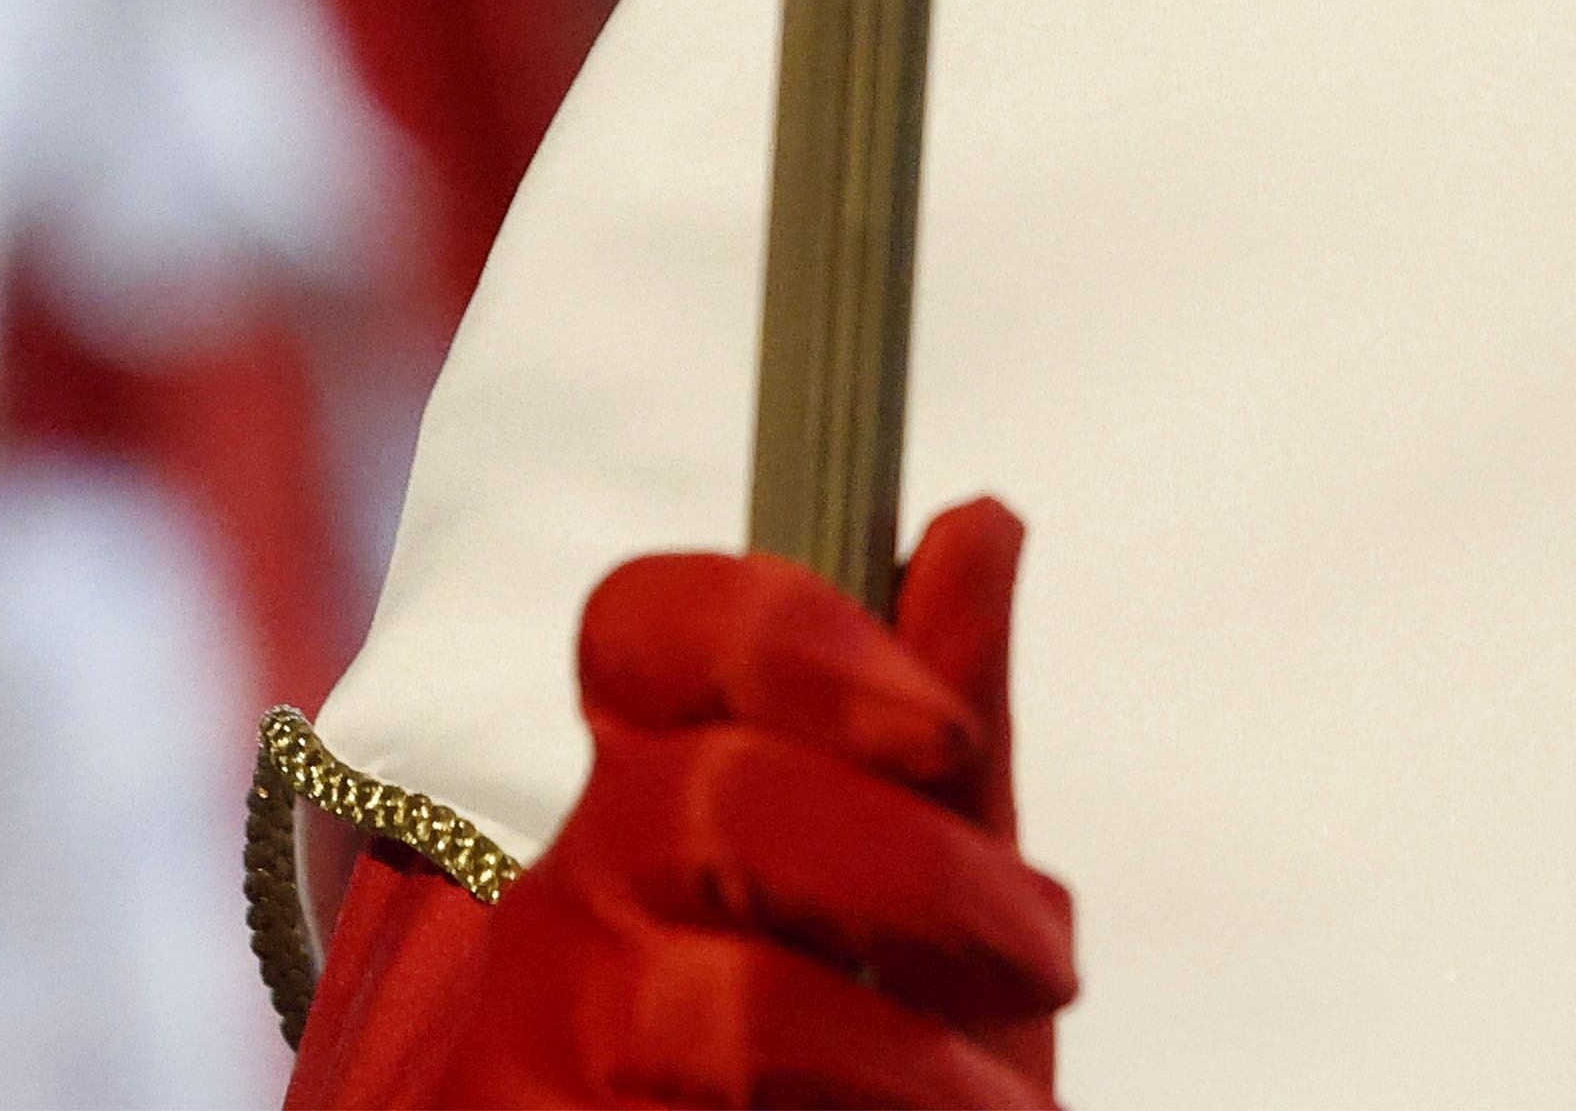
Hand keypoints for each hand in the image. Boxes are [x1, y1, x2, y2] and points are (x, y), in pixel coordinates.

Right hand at [455, 499, 1074, 1108]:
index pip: (645, 627)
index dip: (789, 640)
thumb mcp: (929, 913)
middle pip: (719, 800)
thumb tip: (982, 523)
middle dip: (923, 875)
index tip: (937, 728)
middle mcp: (566, 896)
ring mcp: (536, 1041)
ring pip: (728, 1007)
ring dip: (912, 1063)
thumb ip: (948, 741)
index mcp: (646, 790)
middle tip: (1039, 954)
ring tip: (991, 1110)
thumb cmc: (851, 1079)